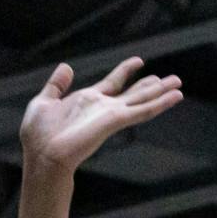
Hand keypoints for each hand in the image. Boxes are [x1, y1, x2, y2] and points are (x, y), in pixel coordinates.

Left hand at [19, 58, 181, 172]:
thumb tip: (66, 67)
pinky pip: (142, 111)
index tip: (138, 61)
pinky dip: (160, 103)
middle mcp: (102, 107)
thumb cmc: (38, 135)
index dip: (125, 71)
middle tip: (170, 78)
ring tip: (178, 84)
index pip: (112, 82)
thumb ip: (56, 85)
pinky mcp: (114, 121)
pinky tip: (175, 97)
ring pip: (142, 100)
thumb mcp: (43, 103)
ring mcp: (110, 114)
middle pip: (133, 93)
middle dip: (151, 85)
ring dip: (161, 92)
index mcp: (87, 100)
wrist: (43, 155)